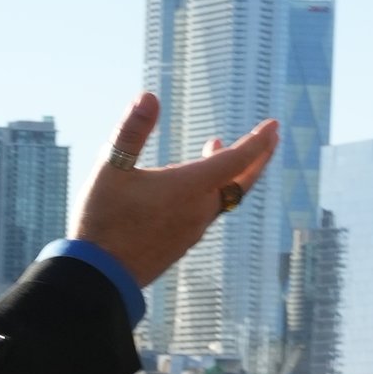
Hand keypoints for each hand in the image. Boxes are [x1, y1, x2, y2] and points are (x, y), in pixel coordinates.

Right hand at [75, 94, 276, 290]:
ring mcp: (192, 230)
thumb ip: (131, 132)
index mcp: (188, 188)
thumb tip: (148, 96)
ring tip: (213, 148)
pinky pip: (206, 212)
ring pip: (222, 196)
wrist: (99, 277)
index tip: (273, 125)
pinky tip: (188, 188)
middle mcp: (199, 210)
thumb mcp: (110, 170)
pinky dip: (210, 191)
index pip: (236, 160)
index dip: (257, 141)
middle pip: (240, 181)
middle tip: (271, 138)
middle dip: (258, 158)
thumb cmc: (101, 221)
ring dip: (227, 172)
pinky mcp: (181, 245)